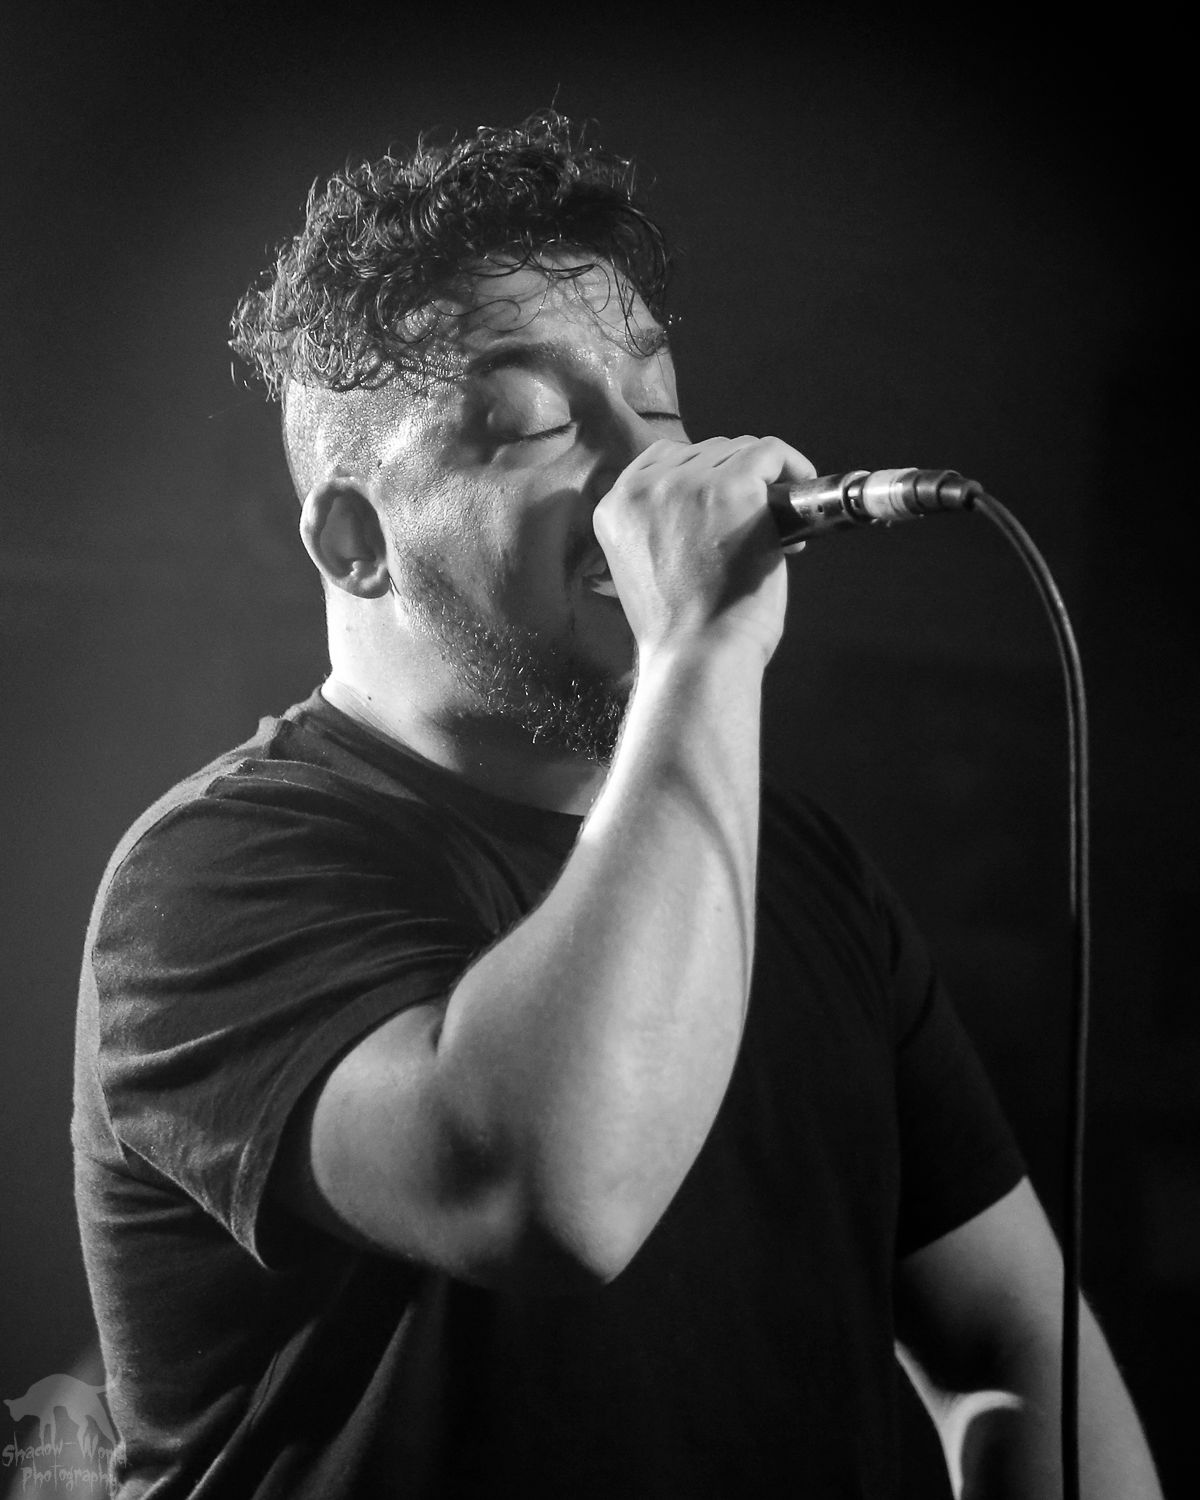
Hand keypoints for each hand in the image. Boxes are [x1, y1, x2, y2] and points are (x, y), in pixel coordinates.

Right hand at [593, 435, 816, 663]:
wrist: (698, 657)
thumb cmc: (681, 632)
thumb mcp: (645, 568)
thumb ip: (659, 528)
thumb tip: (708, 507)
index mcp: (615, 507)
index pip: (661, 459)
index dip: (700, 474)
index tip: (723, 499)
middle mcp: (645, 487)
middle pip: (704, 452)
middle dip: (735, 481)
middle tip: (754, 525)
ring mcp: (689, 484)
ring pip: (739, 450)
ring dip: (763, 481)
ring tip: (776, 525)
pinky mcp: (734, 487)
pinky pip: (770, 452)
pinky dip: (792, 465)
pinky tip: (801, 487)